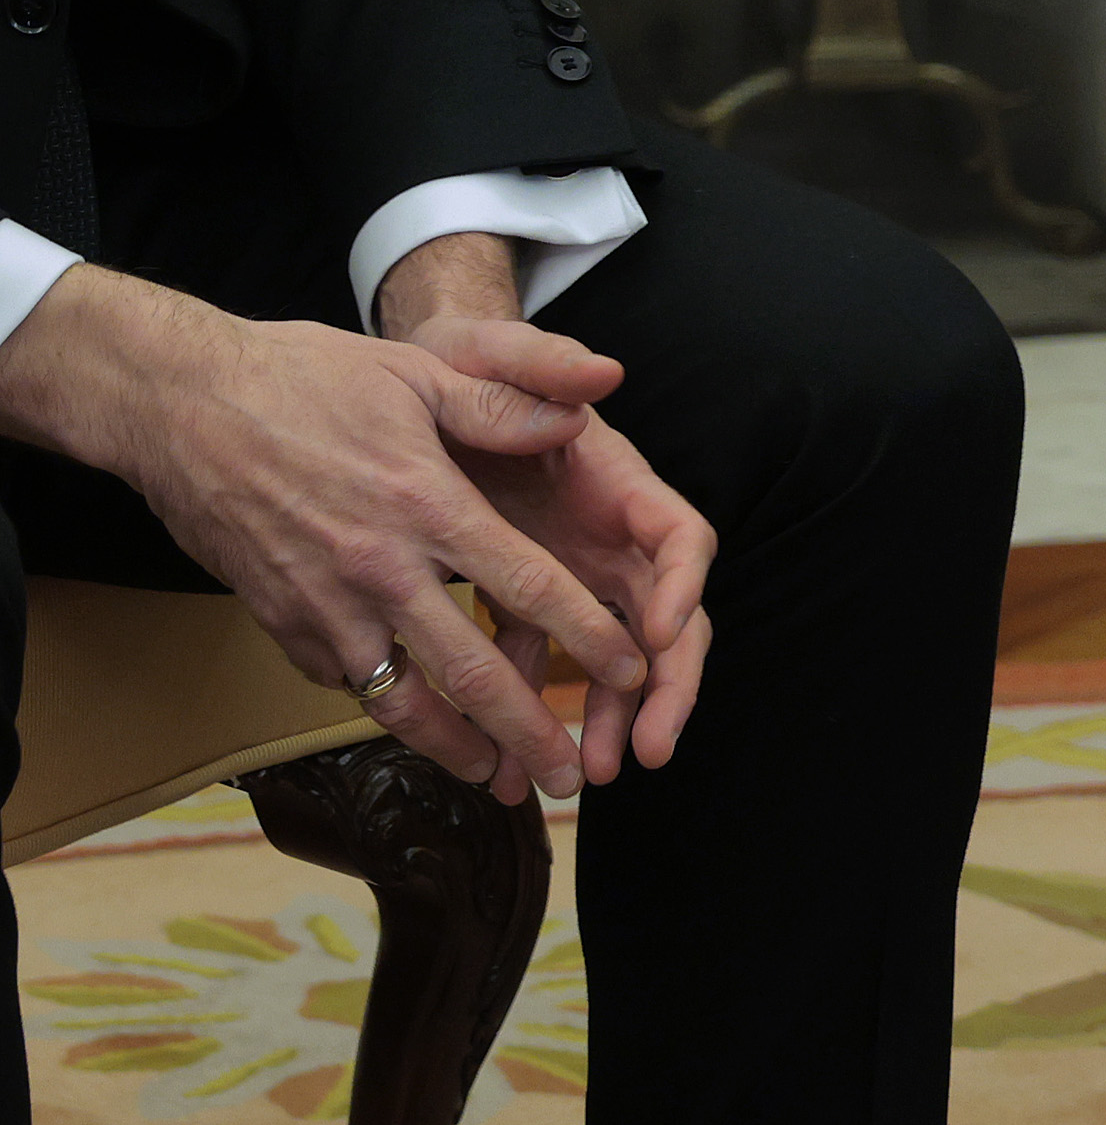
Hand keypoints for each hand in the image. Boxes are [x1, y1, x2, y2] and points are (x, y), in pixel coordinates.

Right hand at [0, 265, 654, 803]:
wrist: (182, 406)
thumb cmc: (306, 380)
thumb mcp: (418, 372)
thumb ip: (507, 402)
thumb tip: (592, 407)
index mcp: (428, 505)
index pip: (529, 587)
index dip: (586, 637)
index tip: (632, 671)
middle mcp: (380, 569)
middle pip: (470, 673)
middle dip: (529, 732)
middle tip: (570, 777)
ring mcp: (324, 605)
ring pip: (401, 701)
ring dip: (455, 749)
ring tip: (498, 780)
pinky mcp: (281, 621)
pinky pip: (347, 681)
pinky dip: (389, 707)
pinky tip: (420, 723)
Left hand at [406, 316, 716, 780]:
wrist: (407, 389)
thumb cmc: (460, 366)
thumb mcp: (493, 351)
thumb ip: (542, 363)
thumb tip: (603, 374)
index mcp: (616, 481)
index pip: (679, 539)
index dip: (679, 589)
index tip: (657, 634)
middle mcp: (607, 536)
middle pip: (664, 619)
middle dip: (665, 688)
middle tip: (648, 748)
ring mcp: (569, 573)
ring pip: (611, 658)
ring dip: (608, 719)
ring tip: (585, 773)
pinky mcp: (521, 599)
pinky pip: (537, 665)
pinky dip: (530, 716)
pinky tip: (505, 766)